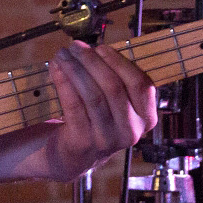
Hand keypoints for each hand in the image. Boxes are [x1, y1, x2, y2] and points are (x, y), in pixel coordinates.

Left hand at [44, 42, 158, 178]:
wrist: (76, 155)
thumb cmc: (98, 119)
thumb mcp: (117, 103)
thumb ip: (113, 78)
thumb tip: (91, 49)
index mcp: (146, 118)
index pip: (141, 84)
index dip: (119, 62)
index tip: (100, 47)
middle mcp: (131, 131)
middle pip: (114, 87)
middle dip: (92, 62)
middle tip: (75, 47)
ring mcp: (108, 139)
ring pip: (93, 96)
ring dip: (75, 70)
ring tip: (62, 55)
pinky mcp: (84, 142)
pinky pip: (73, 106)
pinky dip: (64, 83)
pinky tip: (56, 69)